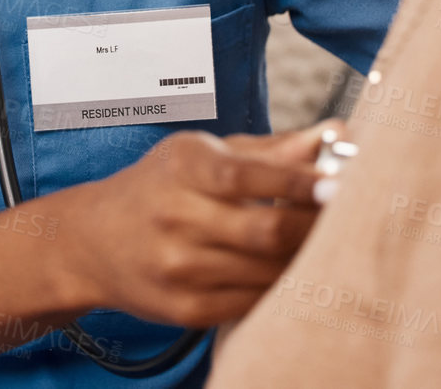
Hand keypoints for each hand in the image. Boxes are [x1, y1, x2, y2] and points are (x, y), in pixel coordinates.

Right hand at [47, 121, 338, 328]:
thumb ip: (271, 150)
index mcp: (185, 168)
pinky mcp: (185, 308)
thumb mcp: (203, 153)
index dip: (302, 181)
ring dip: (305, 260)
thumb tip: (335, 132)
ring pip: (267, 271)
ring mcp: (179, 267)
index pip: (251, 175)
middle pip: (268, 230)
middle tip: (348, 220)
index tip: (341, 183)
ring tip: (326, 245)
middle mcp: (177, 217)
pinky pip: (253, 303)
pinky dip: (280, 289)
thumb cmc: (159, 187)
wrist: (92, 241)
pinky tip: (290, 273)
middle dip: (317, 227)